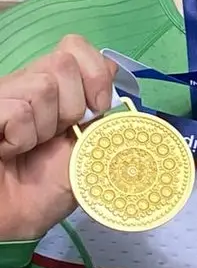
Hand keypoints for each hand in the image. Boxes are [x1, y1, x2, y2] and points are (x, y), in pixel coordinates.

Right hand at [0, 35, 117, 241]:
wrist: (15, 222)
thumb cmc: (48, 189)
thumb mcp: (90, 147)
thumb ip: (103, 111)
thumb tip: (114, 71)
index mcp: (53, 88)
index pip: (75, 46)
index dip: (95, 73)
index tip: (96, 109)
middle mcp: (24, 84)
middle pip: (62, 62)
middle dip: (71, 107)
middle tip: (55, 136)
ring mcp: (1, 96)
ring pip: (41, 86)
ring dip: (44, 128)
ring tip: (29, 148)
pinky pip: (16, 109)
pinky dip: (20, 137)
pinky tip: (8, 151)